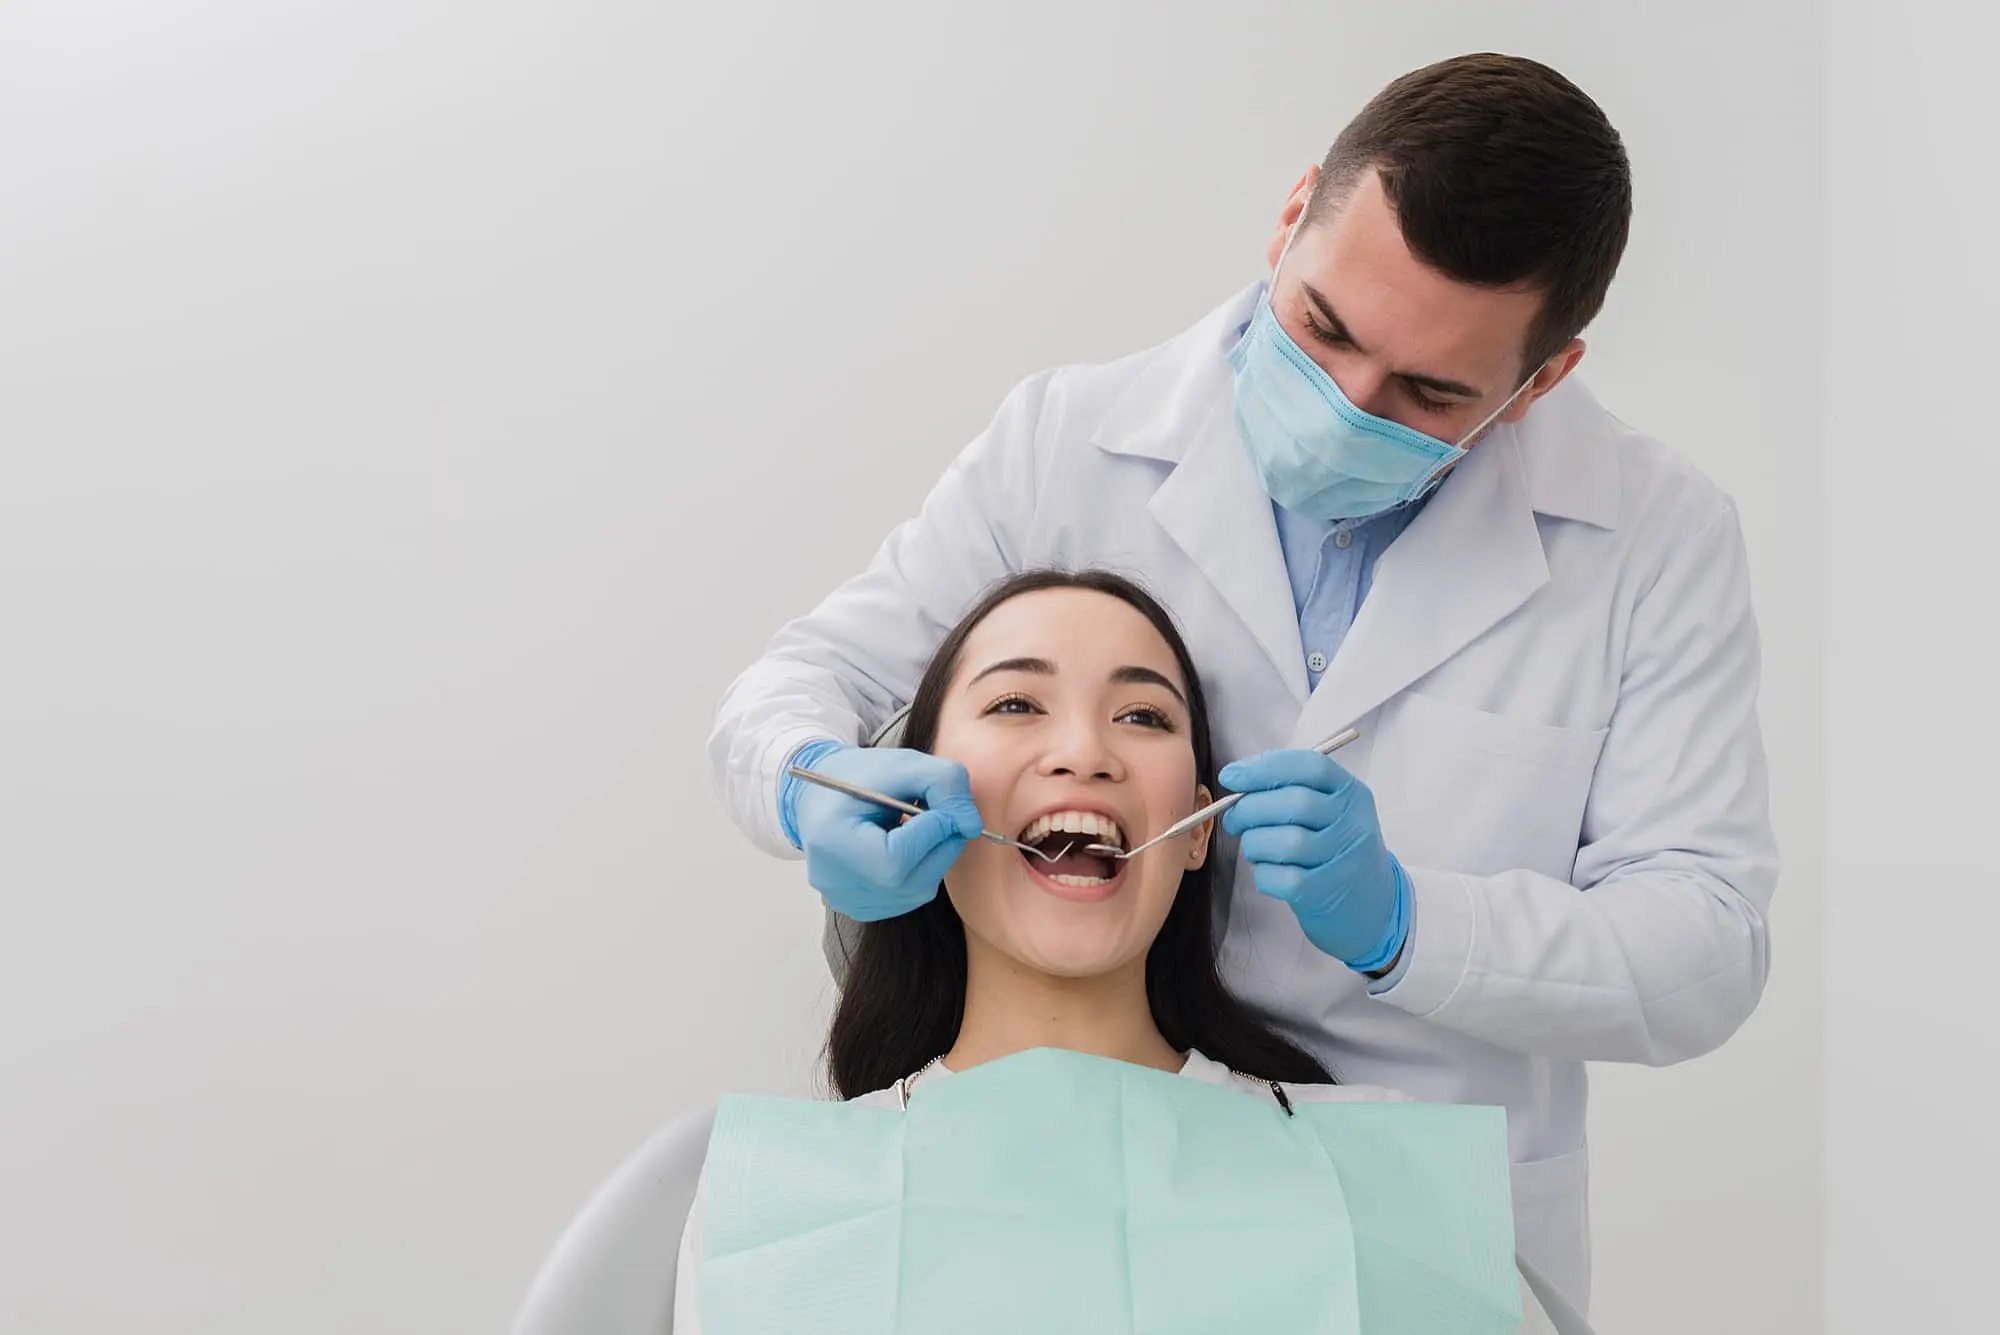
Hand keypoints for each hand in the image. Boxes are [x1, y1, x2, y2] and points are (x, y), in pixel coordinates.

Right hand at [792, 745, 982, 921]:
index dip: (933, 832)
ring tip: (921, 829)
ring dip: (934, 858)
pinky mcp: (859, 908)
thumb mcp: (904, 763)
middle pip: (912, 881)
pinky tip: (907, 847)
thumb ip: (945, 783)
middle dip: (942, 845)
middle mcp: (835, 883)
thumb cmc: (858, 776)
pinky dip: (920, 871)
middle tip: (946, 817)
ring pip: (916, 892)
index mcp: (832, 842)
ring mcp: (846, 901)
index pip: (897, 858)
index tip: (942, 806)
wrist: (821, 796)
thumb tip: (972, 825)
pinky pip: (908, 897)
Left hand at [1218, 748, 1409, 971]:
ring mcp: (1341, 859)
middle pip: (1293, 802)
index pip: (1310, 766)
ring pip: (1282, 841)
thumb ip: (1293, 791)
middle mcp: (1352, 823)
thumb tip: (1239, 782)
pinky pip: (1278, 876)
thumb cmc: (1337, 850)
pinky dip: (1262, 873)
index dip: (1265, 768)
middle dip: (1250, 808)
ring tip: (1256, 847)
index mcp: (1352, 794)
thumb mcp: (1332, 812)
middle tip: (1235, 818)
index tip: (1232, 776)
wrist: (1373, 906)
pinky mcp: (1324, 893)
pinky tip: (1270, 872)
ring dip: (1254, 843)